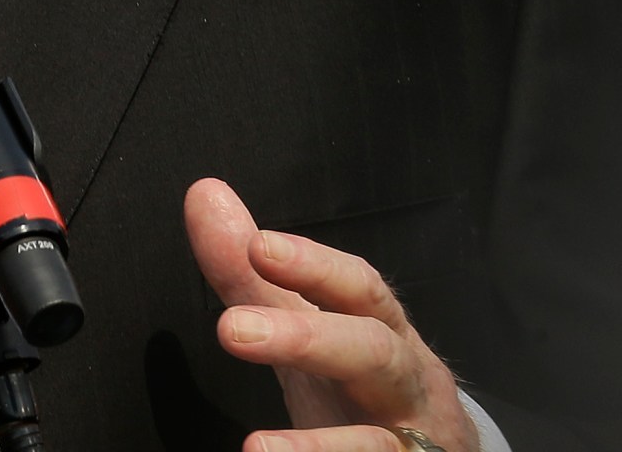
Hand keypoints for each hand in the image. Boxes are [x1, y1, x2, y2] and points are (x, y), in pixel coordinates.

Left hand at [186, 178, 478, 451]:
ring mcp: (416, 440)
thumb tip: (206, 195)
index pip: (360, 290)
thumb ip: (256, 276)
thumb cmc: (364, 386)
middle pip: (375, 354)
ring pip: (379, 441)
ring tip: (257, 448)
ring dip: (321, 446)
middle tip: (234, 330)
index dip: (314, 266)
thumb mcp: (312, 329)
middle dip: (307, 339)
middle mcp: (409, 384)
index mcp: (386, 333)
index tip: (258, 246)